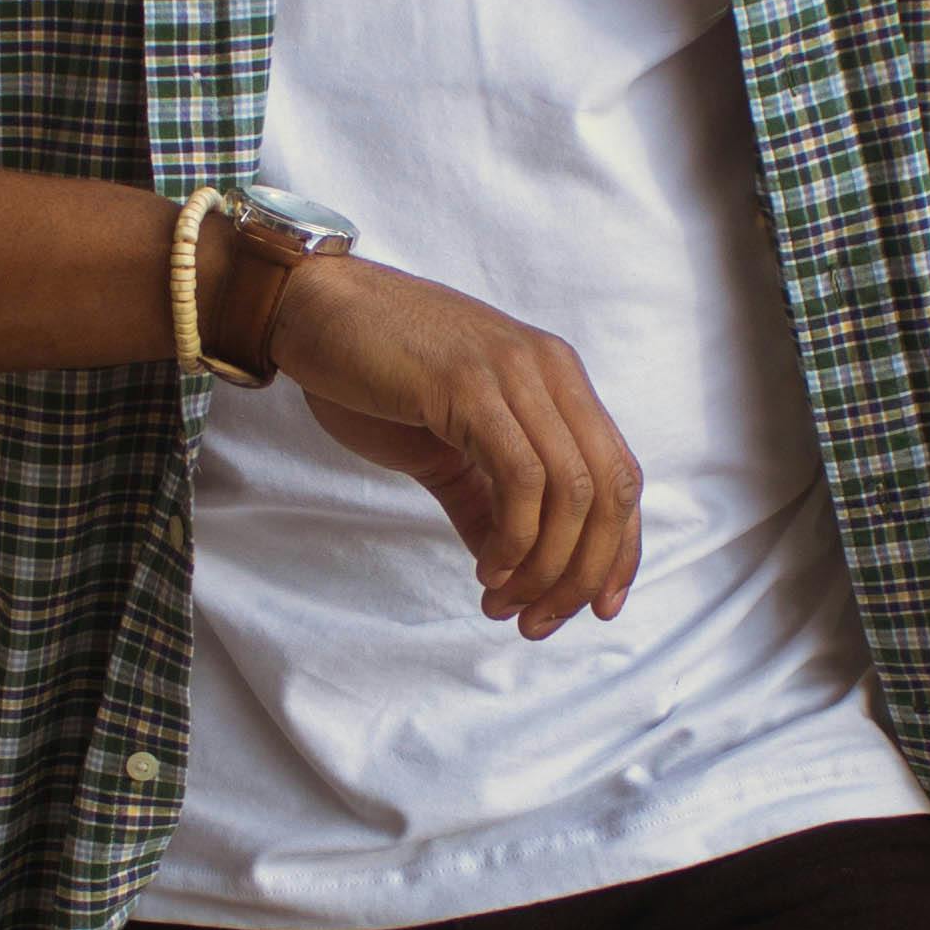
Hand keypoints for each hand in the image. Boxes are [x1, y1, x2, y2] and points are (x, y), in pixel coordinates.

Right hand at [265, 248, 642, 639]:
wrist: (309, 308)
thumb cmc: (373, 369)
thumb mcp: (444, 444)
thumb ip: (484, 501)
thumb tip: (513, 567)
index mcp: (556, 379)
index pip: (620, 474)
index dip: (620, 549)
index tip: (599, 608)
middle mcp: (550, 371)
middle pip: (609, 490)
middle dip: (584, 572)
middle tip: (540, 621)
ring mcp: (515, 372)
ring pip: (572, 490)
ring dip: (546, 566)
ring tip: (505, 602)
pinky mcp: (471, 384)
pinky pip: (522, 477)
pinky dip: (515, 537)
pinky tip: (488, 567)